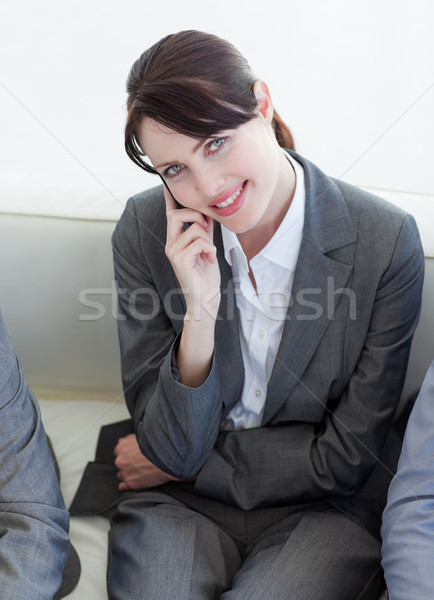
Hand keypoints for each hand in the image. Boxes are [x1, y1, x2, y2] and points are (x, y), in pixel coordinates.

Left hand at [114, 434, 178, 490]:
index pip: (118, 452)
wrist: (168, 458)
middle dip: (128, 464)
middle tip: (140, 464)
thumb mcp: (141, 437)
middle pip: (120, 464)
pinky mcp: (130, 484)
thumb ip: (128, 440)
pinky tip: (137, 481)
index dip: (128, 454)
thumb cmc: (157, 446)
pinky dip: (128, 485)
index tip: (134, 456)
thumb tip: (120, 441)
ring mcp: (125, 473)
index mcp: (122, 447)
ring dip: (129, 474)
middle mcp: (120, 460)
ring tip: (141, 472)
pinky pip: (122, 487)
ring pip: (121, 475)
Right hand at [164, 188, 220, 320]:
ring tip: (209, 253)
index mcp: (175, 240)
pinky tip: (209, 260)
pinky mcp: (180, 260)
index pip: (171, 215)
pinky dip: (210, 250)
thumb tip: (207, 215)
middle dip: (196, 215)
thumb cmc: (206, 276)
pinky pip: (199, 242)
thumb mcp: (207, 248)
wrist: (206, 298)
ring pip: (194, 228)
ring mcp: (173, 252)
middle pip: (177, 214)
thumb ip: (205, 231)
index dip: (169, 198)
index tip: (166, 184)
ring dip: (208, 239)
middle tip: (207, 229)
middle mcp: (171, 244)